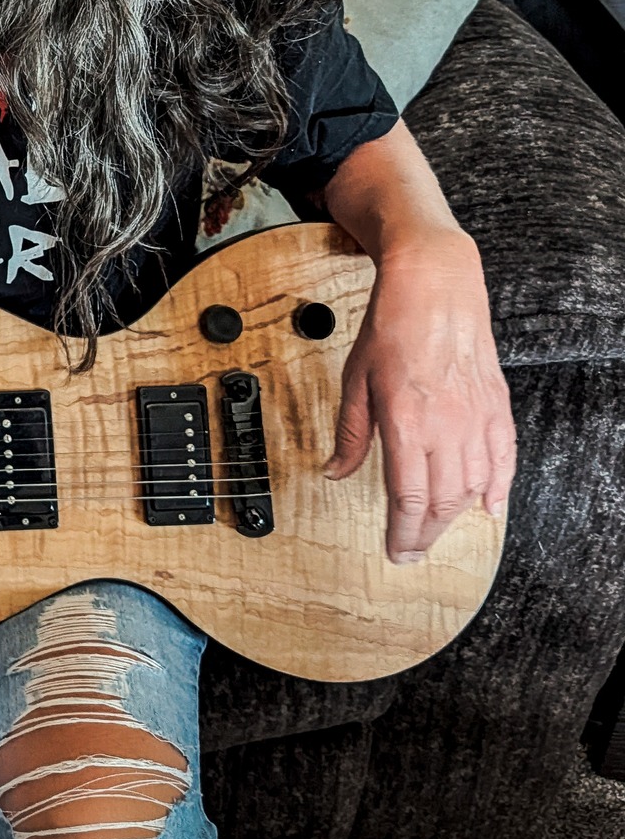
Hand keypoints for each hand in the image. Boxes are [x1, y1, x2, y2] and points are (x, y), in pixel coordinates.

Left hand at [324, 229, 515, 562]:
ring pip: (473, 488)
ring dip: (455, 516)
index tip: (395, 552)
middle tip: (412, 550)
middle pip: (441, 502)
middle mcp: (446, 427)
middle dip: (425, 535)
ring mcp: (476, 418)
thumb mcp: (355, 380)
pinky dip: (499, 488)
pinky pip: (504, 459)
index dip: (402, 534)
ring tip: (435, 529)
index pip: (407, 498)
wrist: (436, 286)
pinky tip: (489, 508)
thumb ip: (350, 433)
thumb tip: (336, 471)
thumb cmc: (392, 327)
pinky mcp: (497, 407)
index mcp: (406, 423)